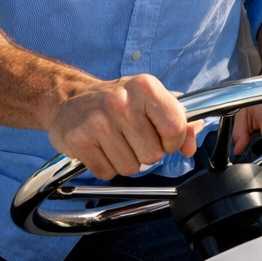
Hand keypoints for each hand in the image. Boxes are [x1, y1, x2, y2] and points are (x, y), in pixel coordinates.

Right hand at [46, 74, 198, 180]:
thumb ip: (179, 120)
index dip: (173, 142)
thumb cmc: (118, 101)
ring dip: (126, 162)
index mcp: (146, 87)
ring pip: (130, 168)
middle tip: (133, 139)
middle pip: (152, 154)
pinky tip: (100, 149)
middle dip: (146, 154)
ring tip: (116, 143)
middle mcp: (122, 101)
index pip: (175, 128)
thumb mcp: (151, 100)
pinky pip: (106, 172)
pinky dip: (106, 167)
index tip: (164, 140)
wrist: (69, 99)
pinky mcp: (78, 139)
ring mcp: (98, 121)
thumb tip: (191, 145)